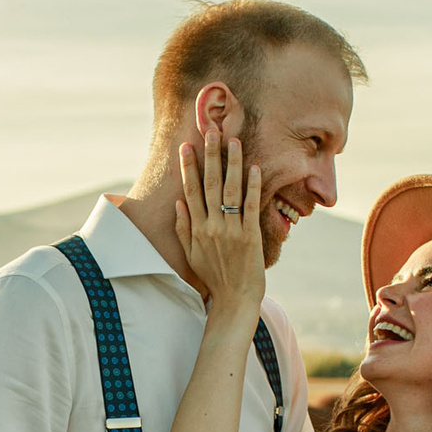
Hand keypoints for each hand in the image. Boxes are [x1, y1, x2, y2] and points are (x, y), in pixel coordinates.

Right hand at [172, 131, 265, 317]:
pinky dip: (252, 186)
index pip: (190, 191)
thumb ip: (183, 228)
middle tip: (212, 131)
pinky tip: (253, 167)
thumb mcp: (191, 254)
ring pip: (230, 190)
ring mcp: (231, 231)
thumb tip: (177, 203)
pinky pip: (251, 206)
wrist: (234, 300)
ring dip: (231, 164)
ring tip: (234, 141)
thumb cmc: (214, 277)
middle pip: (209, 184)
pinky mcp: (250, 236)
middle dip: (210, 156)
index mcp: (196, 229)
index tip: (187, 145)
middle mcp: (212, 226)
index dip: (188, 167)